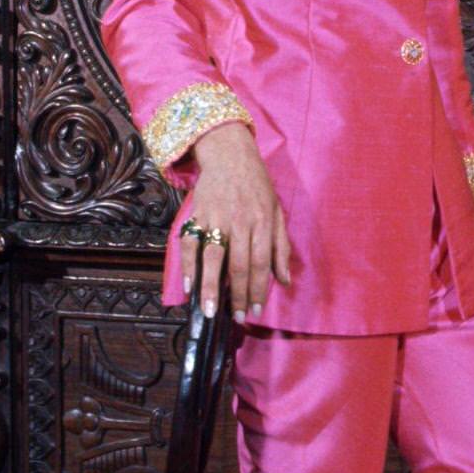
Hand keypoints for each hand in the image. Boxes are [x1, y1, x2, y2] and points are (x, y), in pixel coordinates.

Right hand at [181, 121, 291, 321]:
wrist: (230, 155)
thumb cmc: (258, 186)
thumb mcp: (277, 212)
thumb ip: (281, 246)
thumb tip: (285, 280)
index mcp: (262, 222)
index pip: (261, 262)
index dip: (258, 289)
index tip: (256, 310)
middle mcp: (241, 222)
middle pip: (239, 264)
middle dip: (239, 294)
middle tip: (238, 317)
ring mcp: (217, 218)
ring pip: (214, 257)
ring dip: (212, 286)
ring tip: (210, 310)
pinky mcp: (198, 214)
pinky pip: (190, 242)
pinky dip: (189, 264)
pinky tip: (190, 285)